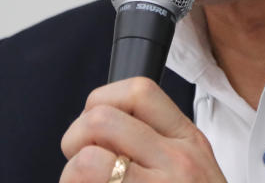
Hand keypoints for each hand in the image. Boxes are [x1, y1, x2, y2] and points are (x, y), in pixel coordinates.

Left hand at [60, 77, 226, 181]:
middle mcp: (177, 162)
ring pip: (85, 161)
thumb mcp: (193, 168)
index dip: (102, 102)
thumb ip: (155, 143)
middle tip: (82, 166)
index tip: (97, 129)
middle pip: (100, 120)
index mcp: (188, 141)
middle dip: (75, 140)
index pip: (138, 91)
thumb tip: (99, 128)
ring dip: (71, 177)